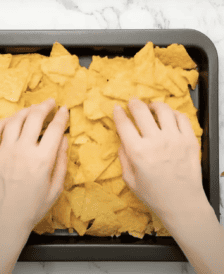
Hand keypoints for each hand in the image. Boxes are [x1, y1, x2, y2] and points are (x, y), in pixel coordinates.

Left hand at [0, 98, 68, 231]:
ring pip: (15, 120)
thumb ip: (61, 161)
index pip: (55, 129)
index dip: (62, 116)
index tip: (65, 110)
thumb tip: (64, 139)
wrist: (5, 220)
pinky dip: (4, 121)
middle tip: (50, 102)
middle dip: (45, 106)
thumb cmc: (33, 207)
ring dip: (26, 111)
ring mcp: (4, 152)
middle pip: (34, 118)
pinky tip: (12, 120)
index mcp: (42, 160)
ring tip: (33, 109)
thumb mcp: (56, 187)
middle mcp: (23, 151)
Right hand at [113, 98, 206, 219]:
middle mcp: (156, 141)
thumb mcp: (130, 180)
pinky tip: (169, 117)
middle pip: (141, 111)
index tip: (117, 109)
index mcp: (138, 152)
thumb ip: (123, 157)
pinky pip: (182, 117)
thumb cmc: (154, 195)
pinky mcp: (190, 140)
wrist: (183, 204)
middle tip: (132, 102)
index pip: (124, 124)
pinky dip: (173, 113)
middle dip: (134, 103)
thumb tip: (122, 140)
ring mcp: (175, 139)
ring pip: (163, 110)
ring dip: (154, 105)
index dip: (118, 113)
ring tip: (151, 108)